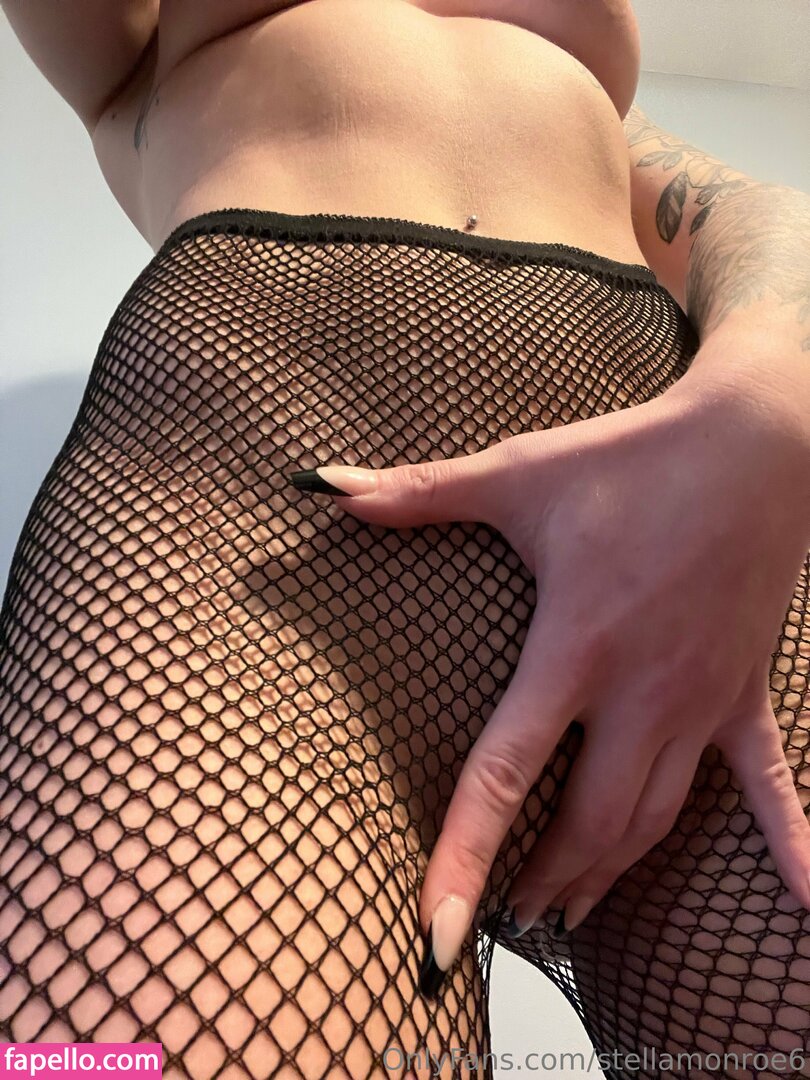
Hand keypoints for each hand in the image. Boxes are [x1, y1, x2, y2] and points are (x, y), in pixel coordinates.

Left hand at [288, 371, 809, 998]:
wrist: (751, 442)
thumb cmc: (629, 458)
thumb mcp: (517, 472)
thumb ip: (418, 492)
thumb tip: (324, 487)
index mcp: (573, 645)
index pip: (503, 773)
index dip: (464, 860)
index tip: (440, 940)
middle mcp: (640, 689)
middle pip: (589, 822)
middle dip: (539, 880)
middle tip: (503, 917)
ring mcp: (701, 698)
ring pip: (656, 818)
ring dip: (609, 871)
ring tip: (567, 911)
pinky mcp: (745, 692)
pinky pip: (770, 782)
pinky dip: (789, 843)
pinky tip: (802, 904)